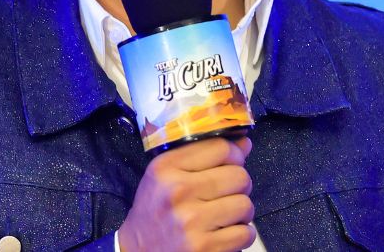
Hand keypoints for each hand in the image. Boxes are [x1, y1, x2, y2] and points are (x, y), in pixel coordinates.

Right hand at [117, 137, 254, 251]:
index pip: (221, 148)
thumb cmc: (154, 211)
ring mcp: (191, 221)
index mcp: (166, 167)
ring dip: (241, 212)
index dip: (234, 155)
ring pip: (245, 205)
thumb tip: (244, 143)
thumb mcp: (165, 176)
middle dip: (239, 185)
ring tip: (224, 215)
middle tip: (226, 193)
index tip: (231, 163)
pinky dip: (240, 235)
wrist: (138, 251)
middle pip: (239, 175)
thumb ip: (202, 156)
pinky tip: (224, 233)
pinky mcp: (204, 247)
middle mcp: (177, 191)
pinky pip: (245, 233)